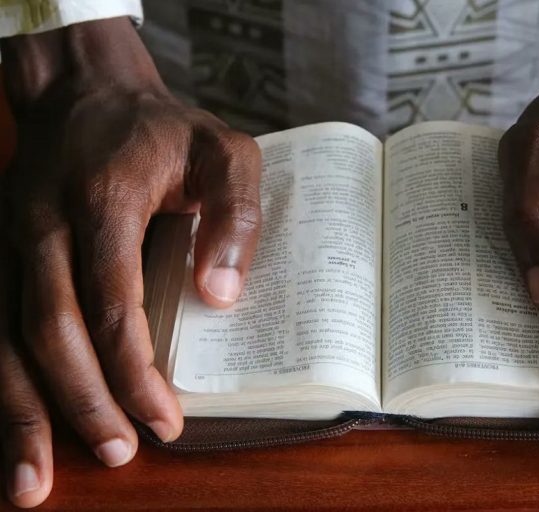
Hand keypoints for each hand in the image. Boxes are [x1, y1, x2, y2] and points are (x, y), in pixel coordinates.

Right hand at [0, 17, 261, 506]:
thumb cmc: (163, 128)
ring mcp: (12, 242)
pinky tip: (11, 435)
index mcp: (102, 199)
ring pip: (3, 339)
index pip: (111, 299)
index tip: (164, 417)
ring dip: (18, 415)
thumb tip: (218, 295)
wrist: (84, 91)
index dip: (132, 366)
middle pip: (49, 330)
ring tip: (31, 486)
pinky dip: (1, 387)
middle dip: (80, 402)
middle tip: (119, 454)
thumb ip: (234, 214)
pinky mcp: (2, 256)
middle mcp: (43, 226)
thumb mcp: (223, 151)